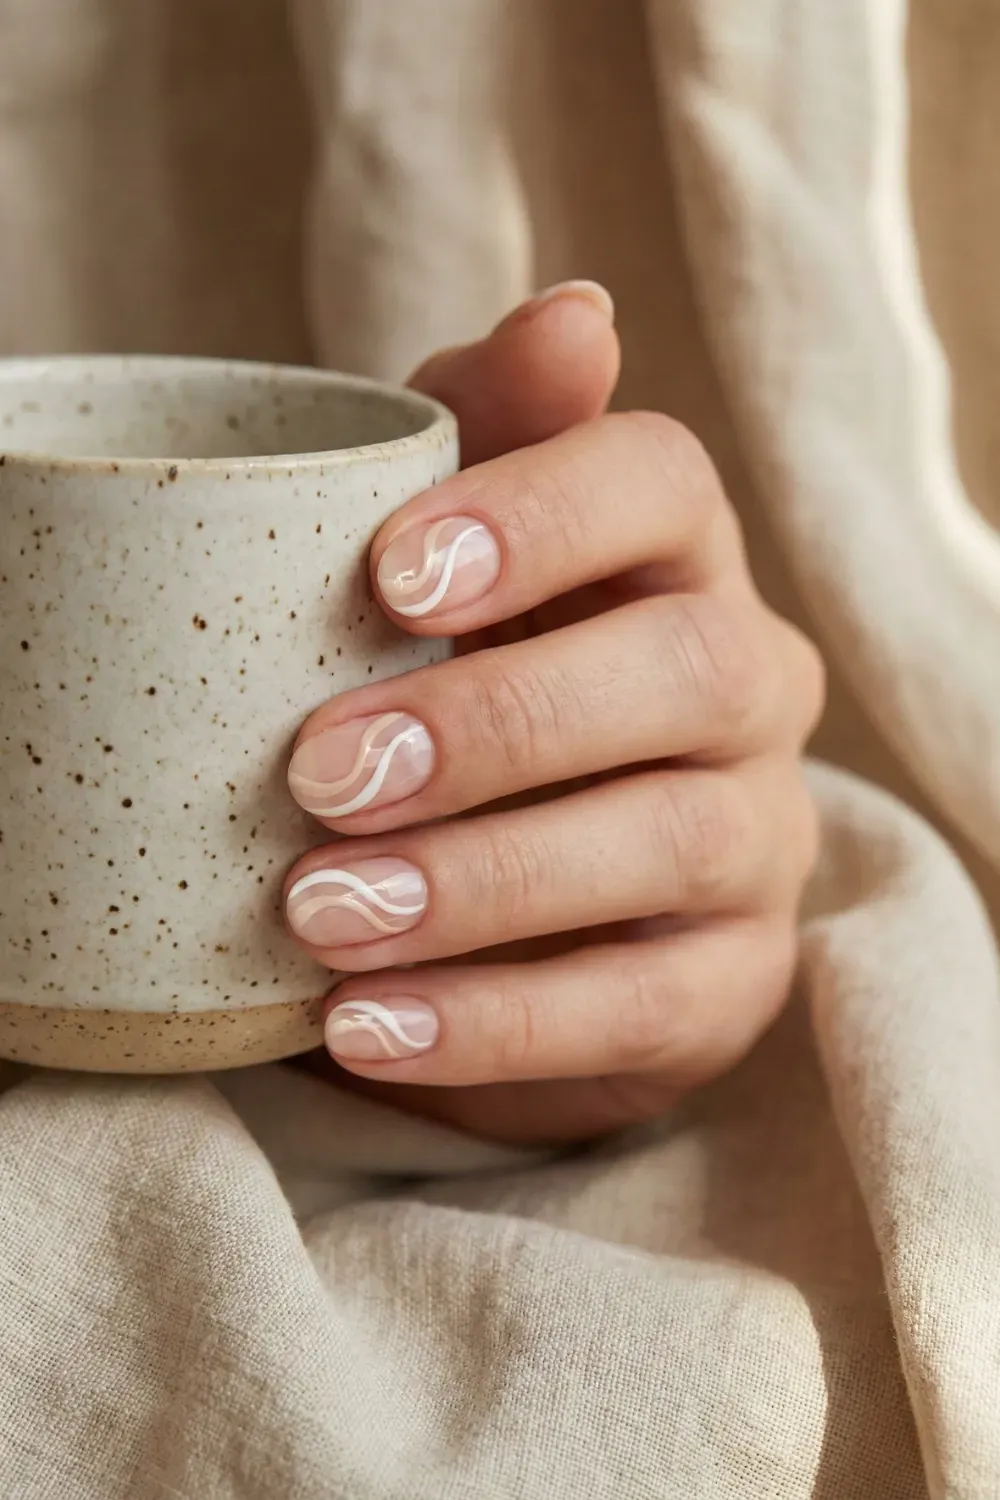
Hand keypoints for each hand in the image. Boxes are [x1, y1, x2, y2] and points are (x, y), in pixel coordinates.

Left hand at [284, 282, 823, 1144]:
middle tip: (322, 774)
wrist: (496, 889)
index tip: (385, 576)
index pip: (663, 483)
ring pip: (670, 840)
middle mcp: (749, 687)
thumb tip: (575, 315)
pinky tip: (366, 1026)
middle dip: (497, 721)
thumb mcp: (444, 559)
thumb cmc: (456, 681)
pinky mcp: (729, 983)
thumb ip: (486, 432)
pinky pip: (639, 1005)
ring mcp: (757, 841)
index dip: (539, 514)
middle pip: (686, 668)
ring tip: (323, 915)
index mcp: (676, 559)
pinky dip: (493, 1022)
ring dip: (483, 879)